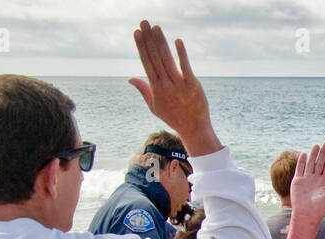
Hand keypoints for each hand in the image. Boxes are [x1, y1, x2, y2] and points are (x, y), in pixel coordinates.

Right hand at [127, 21, 219, 155]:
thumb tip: (130, 78)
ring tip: (156, 27)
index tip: (137, 32)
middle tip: (144, 22)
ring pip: (167, 60)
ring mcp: (179, 84)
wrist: (193, 129)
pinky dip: (181, 54)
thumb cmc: (173, 117)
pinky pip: (186, 67)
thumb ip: (143, 89)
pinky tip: (177, 41)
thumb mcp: (154, 106)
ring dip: (161, 42)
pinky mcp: (193, 85)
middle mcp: (166, 84)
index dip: (141, 47)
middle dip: (148, 39)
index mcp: (155, 88)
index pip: (146, 63)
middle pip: (155, 57)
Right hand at [289, 143, 324, 224]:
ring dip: (313, 155)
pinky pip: (300, 169)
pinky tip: (304, 154)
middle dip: (323, 153)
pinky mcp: (298, 181)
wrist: (306, 215)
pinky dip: (301, 162)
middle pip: (320, 163)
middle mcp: (316, 180)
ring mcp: (307, 180)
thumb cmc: (320, 209)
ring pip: (310, 164)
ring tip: (317, 146)